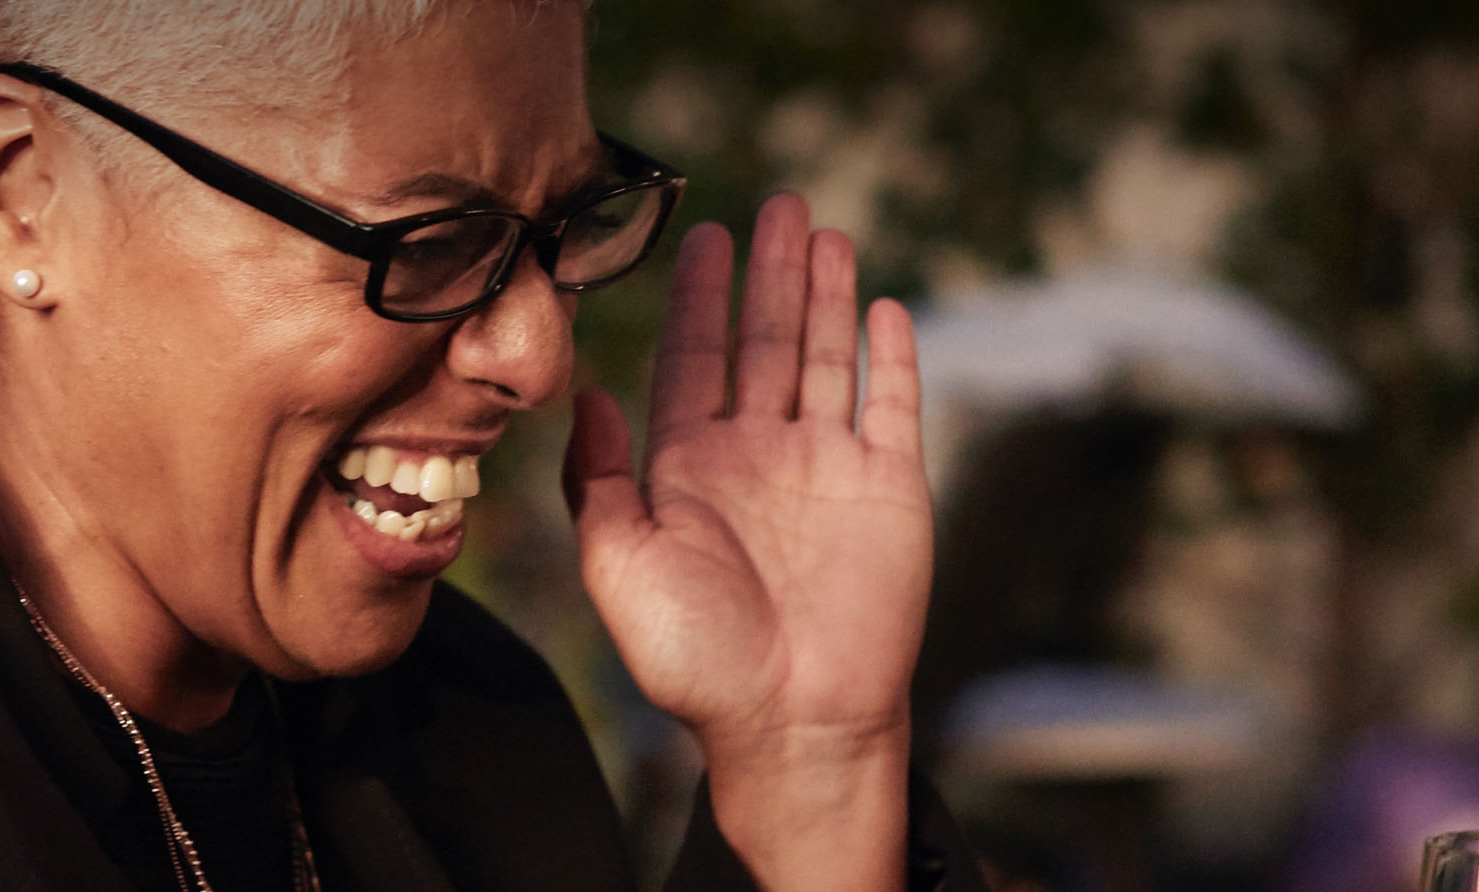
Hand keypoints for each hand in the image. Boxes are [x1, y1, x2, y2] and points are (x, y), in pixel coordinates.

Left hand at [562, 194, 926, 889]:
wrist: (791, 721)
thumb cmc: (695, 660)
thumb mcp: (618, 565)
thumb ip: (597, 480)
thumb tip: (584, 391)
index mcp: (691, 469)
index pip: (696, 361)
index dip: (703, 297)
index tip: (707, 234)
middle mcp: (759, 457)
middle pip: (764, 342)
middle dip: (770, 273)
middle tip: (779, 202)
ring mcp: (828, 469)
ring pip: (825, 359)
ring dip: (826, 296)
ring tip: (826, 232)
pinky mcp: (889, 490)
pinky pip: (894, 407)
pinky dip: (892, 358)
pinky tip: (886, 310)